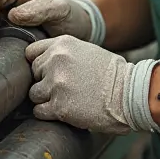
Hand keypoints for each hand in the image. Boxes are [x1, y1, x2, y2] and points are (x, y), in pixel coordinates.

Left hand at [25, 36, 159, 134]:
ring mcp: (56, 84)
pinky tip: (66, 109)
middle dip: (44, 82)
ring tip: (66, 99)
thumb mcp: (87, 50)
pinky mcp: (59, 106)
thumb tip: (40, 62)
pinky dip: (49, 114)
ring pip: (33, 94)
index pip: (31, 52)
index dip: (38, 64)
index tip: (47, 72)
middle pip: (32, 74)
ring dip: (46, 99)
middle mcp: (56, 60)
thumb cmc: (111, 74)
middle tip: (63, 87)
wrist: (128, 94)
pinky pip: (39, 111)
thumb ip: (63, 53)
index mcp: (63, 44)